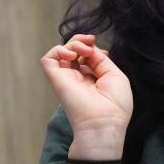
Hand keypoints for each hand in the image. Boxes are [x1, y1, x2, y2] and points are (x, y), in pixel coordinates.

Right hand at [40, 34, 132, 158]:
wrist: (104, 122)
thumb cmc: (115, 104)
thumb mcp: (115, 76)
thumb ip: (101, 60)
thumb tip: (90, 48)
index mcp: (94, 79)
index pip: (88, 56)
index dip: (94, 48)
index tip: (103, 53)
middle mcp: (79, 78)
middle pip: (74, 51)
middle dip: (81, 41)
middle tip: (90, 42)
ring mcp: (66, 78)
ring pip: (61, 52)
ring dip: (72, 44)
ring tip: (83, 50)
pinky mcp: (56, 80)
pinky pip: (48, 59)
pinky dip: (59, 50)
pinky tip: (72, 56)